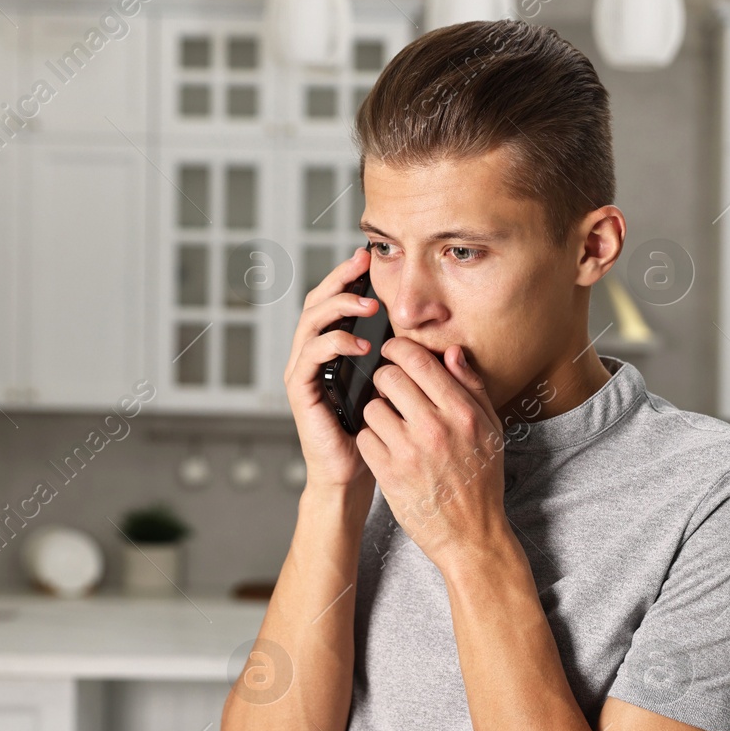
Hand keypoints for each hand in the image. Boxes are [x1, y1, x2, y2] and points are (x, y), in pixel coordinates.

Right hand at [284, 247, 380, 490]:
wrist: (355, 474)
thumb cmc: (377, 431)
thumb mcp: (394, 385)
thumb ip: (400, 357)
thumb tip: (428, 330)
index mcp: (333, 349)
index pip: (336, 302)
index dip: (348, 276)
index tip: (369, 256)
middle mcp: (312, 354)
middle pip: (317, 302)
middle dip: (340, 279)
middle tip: (363, 264)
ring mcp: (303, 371)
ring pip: (310, 322)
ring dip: (339, 306)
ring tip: (368, 304)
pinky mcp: (301, 390)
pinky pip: (311, 355)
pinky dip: (334, 342)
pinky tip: (359, 343)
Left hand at [355, 336, 509, 573]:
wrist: (471, 534)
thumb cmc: (481, 480)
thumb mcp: (490, 430)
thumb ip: (471, 387)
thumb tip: (450, 352)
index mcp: (461, 412)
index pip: (418, 361)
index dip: (398, 349)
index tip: (393, 353)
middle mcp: (435, 428)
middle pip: (388, 378)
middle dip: (383, 379)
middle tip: (388, 389)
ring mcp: (409, 452)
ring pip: (371, 407)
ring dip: (375, 411)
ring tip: (389, 423)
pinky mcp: (388, 474)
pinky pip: (363, 438)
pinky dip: (370, 439)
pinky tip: (384, 447)